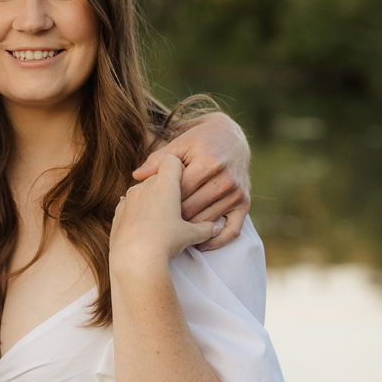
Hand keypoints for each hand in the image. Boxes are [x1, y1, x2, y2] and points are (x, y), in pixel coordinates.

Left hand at [110, 155, 220, 275]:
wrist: (133, 259)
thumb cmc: (164, 241)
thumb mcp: (189, 234)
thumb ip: (204, 228)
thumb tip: (214, 228)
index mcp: (165, 185)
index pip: (172, 161)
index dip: (180, 168)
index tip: (184, 182)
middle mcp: (146, 186)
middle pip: (158, 175)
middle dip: (168, 186)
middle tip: (178, 205)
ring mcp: (130, 197)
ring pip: (143, 188)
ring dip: (153, 197)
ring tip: (163, 217)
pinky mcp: (119, 210)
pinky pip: (131, 202)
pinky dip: (139, 208)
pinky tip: (146, 223)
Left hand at [132, 111, 249, 250]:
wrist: (232, 137)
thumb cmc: (200, 140)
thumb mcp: (180, 143)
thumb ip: (158, 159)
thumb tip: (137, 175)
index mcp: (208, 163)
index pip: (179, 191)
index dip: (163, 200)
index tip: (152, 205)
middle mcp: (225, 179)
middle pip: (191, 209)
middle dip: (173, 216)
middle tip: (159, 222)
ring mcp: (236, 193)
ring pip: (207, 221)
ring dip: (189, 228)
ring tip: (173, 231)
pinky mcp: (244, 203)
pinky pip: (232, 230)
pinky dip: (216, 241)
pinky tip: (200, 244)